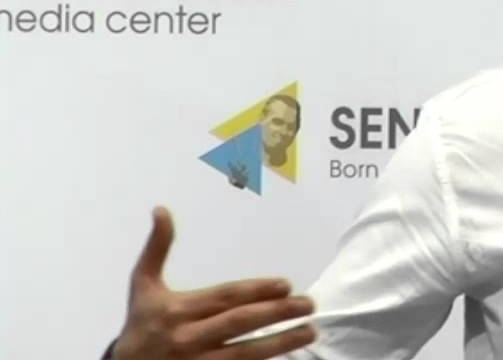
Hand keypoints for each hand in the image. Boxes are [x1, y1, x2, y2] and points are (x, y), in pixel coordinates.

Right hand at [112, 207, 317, 359]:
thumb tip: (161, 210)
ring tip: (309, 331)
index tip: (286, 284)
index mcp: (178, 309)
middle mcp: (188, 338)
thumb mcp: (143, 286)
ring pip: (246, 354)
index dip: (257, 290)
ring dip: (281, 342)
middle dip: (277, 313)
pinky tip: (288, 357)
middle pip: (240, 323)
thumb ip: (157, 249)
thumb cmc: (140, 324)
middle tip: (308, 305)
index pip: (225, 297)